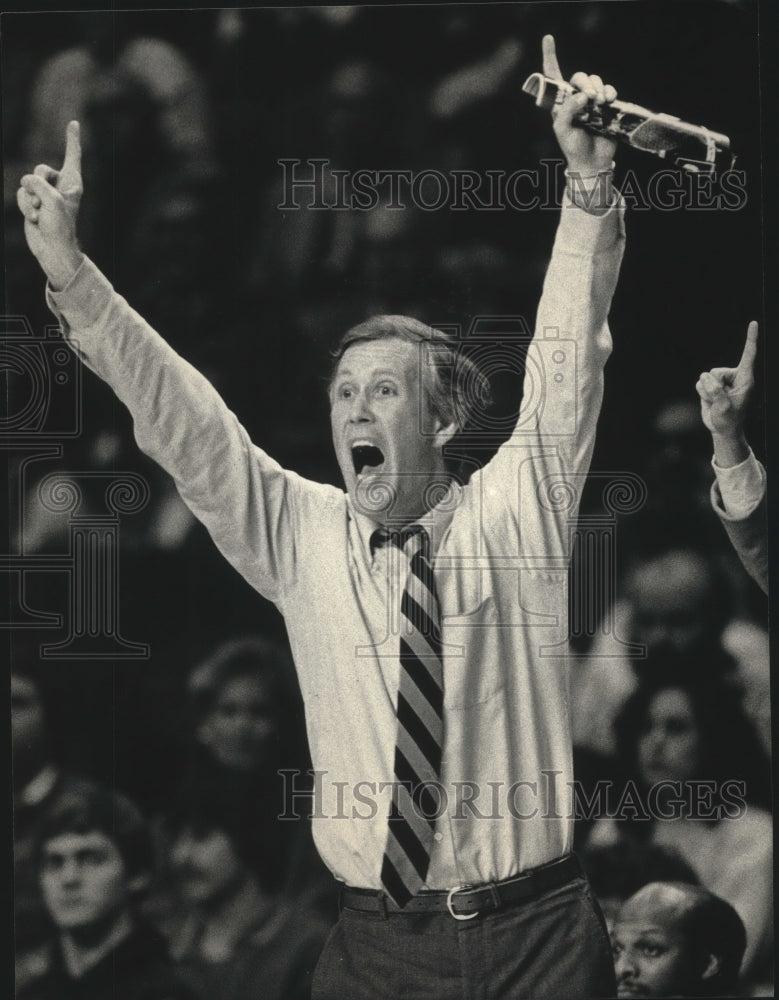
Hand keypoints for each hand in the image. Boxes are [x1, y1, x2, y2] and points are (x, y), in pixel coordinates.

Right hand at [17, 120, 83, 289]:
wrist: (53, 249)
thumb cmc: (60, 226)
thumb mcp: (51, 199)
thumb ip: (37, 182)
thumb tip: (26, 183)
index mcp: (72, 182)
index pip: (72, 156)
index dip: (72, 139)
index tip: (74, 123)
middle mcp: (60, 186)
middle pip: (40, 169)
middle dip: (37, 184)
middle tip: (44, 202)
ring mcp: (45, 194)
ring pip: (27, 182)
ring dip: (30, 199)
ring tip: (39, 213)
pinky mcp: (33, 202)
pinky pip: (21, 194)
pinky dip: (24, 205)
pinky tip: (34, 219)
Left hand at [542, 35, 617, 174]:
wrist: (592, 161)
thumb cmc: (572, 147)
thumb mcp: (563, 129)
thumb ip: (568, 110)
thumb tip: (582, 96)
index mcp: (560, 102)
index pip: (553, 75)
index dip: (550, 56)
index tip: (548, 38)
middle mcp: (575, 98)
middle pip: (580, 77)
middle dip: (586, 83)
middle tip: (590, 99)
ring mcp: (591, 101)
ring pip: (595, 80)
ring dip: (598, 88)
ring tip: (599, 103)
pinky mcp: (606, 106)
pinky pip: (609, 89)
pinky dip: (610, 92)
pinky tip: (609, 101)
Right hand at [696, 321, 757, 465]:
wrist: (722, 429)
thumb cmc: (729, 420)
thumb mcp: (725, 409)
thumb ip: (717, 393)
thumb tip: (707, 380)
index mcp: (745, 379)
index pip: (748, 355)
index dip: (751, 339)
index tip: (753, 322)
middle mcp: (734, 377)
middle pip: (716, 371)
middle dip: (713, 387)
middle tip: (720, 401)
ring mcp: (722, 380)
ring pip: (706, 377)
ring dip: (706, 392)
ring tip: (716, 402)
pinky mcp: (711, 385)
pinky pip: (699, 383)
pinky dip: (701, 393)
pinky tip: (710, 401)